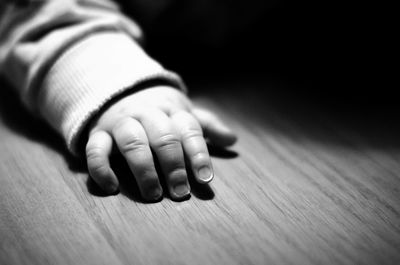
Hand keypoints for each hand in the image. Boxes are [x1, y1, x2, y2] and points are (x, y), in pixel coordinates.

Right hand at [85, 86, 236, 200]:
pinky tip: (113, 188)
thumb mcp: (184, 113)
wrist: (120, 90)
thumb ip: (206, 126)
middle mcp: (147, 113)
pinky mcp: (99, 132)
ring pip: (133, 142)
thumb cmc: (159, 111)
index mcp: (172, 109)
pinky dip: (102, 168)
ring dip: (144, 169)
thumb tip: (233, 140)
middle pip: (163, 137)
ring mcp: (122, 122)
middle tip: (180, 192)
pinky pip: (95, 149)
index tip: (205, 178)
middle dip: (174, 166)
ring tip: (154, 194)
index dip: (198, 154)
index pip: (189, 129)